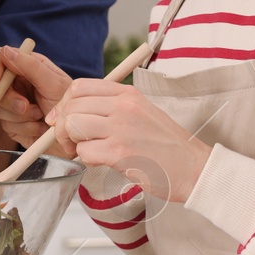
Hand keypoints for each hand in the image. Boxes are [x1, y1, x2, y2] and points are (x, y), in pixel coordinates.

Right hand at [0, 45, 62, 153]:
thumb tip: (6, 51)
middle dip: (9, 100)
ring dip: (20, 117)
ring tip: (40, 117)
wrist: (74, 136)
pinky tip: (39, 128)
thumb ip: (30, 66)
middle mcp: (17, 82)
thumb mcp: (54, 84)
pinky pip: (6, 125)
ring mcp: (12, 103)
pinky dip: (24, 128)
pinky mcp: (12, 123)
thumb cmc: (70, 106)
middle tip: (26, 108)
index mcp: (27, 66)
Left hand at [48, 80, 213, 202]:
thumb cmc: (166, 145)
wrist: (193, 168)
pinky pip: (84, 151)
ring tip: (86, 152)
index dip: (64, 104)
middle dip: (63, 126)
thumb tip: (71, 113)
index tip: (61, 119)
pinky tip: (100, 161)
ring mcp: (121, 128)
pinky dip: (86, 159)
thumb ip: (110, 108)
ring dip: (72, 143)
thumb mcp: (141, 113)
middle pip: (72, 106)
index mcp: (127, 94)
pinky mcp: (120, 152)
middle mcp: (123, 107)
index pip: (79, 87)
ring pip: (73, 126)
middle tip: (71, 142)